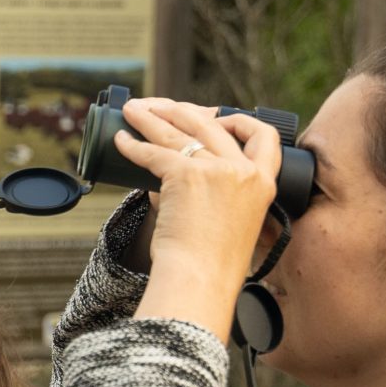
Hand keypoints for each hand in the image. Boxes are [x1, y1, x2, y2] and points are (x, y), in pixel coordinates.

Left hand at [118, 97, 282, 341]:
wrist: (200, 279)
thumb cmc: (210, 262)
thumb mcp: (228, 221)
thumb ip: (210, 193)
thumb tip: (164, 173)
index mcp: (264, 183)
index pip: (264, 136)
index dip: (238, 120)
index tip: (216, 116)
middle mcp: (245, 171)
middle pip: (212, 123)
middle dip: (180, 110)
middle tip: (159, 107)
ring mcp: (218, 170)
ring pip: (179, 130)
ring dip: (151, 117)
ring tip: (132, 110)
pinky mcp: (187, 175)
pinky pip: (153, 151)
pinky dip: (133, 144)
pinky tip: (121, 140)